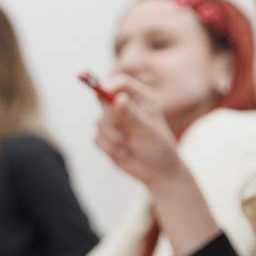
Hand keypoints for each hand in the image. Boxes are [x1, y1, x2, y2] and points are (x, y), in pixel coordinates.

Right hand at [94, 74, 185, 188]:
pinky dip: (109, 148)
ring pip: (99, 122)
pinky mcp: (107, 139)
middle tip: (124, 131)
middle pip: (103, 101)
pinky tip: (124, 154)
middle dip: (111, 118)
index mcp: (140, 99)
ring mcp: (115, 123)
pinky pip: (97, 138)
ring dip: (112, 138)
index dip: (110, 85)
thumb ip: (131, 114)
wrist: (157, 172)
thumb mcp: (147, 129)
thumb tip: (118, 98)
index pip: (120, 83)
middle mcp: (125, 108)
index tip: (104, 92)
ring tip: (128, 146)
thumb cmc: (159, 147)